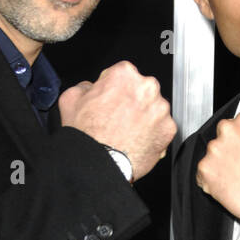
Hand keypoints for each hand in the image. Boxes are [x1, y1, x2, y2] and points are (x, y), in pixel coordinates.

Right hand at [59, 61, 176, 181]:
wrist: (99, 164)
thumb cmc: (87, 135)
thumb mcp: (70, 100)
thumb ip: (84, 86)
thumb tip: (90, 88)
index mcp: (124, 74)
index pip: (123, 74)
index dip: (114, 89)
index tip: (110, 101)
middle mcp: (147, 87)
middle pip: (141, 90)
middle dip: (132, 102)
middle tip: (117, 119)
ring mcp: (160, 109)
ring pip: (154, 109)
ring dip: (144, 117)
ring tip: (126, 133)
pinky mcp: (169, 129)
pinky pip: (162, 128)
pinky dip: (153, 134)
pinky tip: (136, 141)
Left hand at [196, 109, 239, 223]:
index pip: (233, 125)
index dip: (237, 140)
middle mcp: (227, 130)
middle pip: (220, 139)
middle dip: (226, 152)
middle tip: (239, 166)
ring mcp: (214, 149)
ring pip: (211, 157)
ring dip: (218, 167)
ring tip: (236, 178)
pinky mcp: (204, 169)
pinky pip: (202, 175)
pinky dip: (211, 181)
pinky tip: (227, 186)